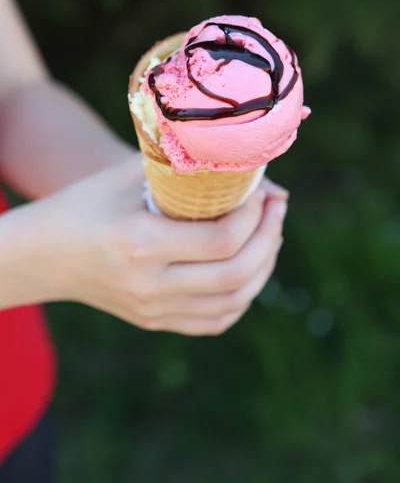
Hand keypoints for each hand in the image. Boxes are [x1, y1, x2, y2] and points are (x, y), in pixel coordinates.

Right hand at [4, 155, 287, 334]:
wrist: (46, 254)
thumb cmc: (87, 203)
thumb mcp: (129, 175)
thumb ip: (187, 169)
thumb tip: (251, 171)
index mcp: (140, 244)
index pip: (223, 239)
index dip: (256, 214)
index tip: (262, 190)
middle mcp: (150, 286)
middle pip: (237, 274)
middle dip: (270, 237)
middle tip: (278, 208)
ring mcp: (153, 310)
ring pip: (234, 302)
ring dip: (264, 267)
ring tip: (270, 234)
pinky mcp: (155, 322)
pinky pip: (216, 320)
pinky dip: (243, 296)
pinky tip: (249, 268)